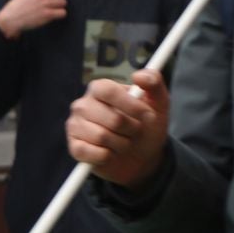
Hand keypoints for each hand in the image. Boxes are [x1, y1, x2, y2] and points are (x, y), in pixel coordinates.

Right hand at [0, 0, 67, 38]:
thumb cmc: (19, 5)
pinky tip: (53, 15)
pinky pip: (63, 12)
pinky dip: (60, 15)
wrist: (11, 19)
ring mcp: (45, 4)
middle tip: (53, 3)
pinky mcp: (47, 14)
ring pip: (63, 2)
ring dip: (60, 6)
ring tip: (52, 10)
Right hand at [68, 68, 170, 189]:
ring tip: (124, 142)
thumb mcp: (158, 102)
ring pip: (102, 137)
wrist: (144, 156)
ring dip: (122, 144)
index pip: (107, 90)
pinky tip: (111, 153)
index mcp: (100, 89)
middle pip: (111, 118)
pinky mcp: (75, 147)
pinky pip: (91, 153)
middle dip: (132, 129)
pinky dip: (108, 156)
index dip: (129, 104)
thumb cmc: (147, 126)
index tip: (147, 114)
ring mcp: (75, 126)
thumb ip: (154, 82)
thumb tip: (138, 76)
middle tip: (135, 131)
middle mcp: (83, 105)